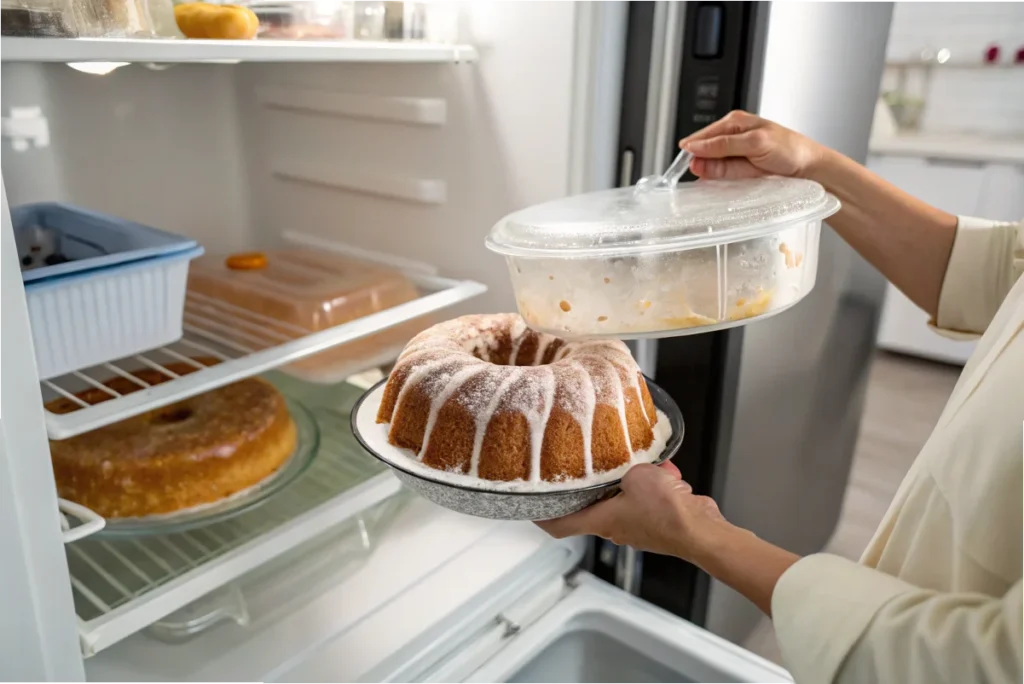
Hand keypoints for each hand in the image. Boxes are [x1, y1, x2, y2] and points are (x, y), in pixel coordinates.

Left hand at [536, 460, 735, 564]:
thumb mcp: (635, 474)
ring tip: (639, 463)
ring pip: (624, 499)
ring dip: (630, 481)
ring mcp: (637, 527)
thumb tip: (630, 465)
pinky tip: (664, 471)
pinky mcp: (659, 523)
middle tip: (587, 467)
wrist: (700, 529)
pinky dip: (655, 484)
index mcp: (601, 521)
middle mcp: (615, 528)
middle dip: (592, 487)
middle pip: (592, 508)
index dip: (542, 517)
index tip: (531, 506)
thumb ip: (625, 466)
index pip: (559, 525)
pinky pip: (650, 499)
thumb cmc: (665, 512)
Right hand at [680, 110, 825, 180]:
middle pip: (705, 152)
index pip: (703, 136)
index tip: (683, 164)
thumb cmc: (791, 150)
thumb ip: (723, 145)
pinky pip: (722, 176)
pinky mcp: (739, 170)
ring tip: (722, 177)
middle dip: (703, 164)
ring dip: (712, 174)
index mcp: (734, 122)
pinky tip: (723, 184)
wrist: (810, 168)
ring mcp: (736, 155)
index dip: (692, 150)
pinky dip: (720, 181)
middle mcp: (733, 137)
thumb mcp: (754, 143)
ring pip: (713, 166)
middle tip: (705, 175)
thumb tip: (695, 147)